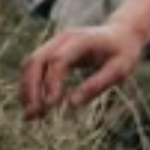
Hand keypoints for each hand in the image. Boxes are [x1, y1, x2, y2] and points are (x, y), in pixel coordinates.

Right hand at [19, 17, 148, 119]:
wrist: (121, 34)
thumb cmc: (122, 53)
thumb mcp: (119, 70)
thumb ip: (96, 85)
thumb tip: (72, 104)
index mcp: (81, 40)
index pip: (58, 59)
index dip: (52, 83)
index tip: (51, 106)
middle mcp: (62, 38)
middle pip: (36, 60)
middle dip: (31, 89)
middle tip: (33, 115)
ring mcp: (54, 43)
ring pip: (30, 64)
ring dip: (27, 90)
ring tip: (31, 116)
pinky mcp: (50, 51)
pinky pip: (33, 68)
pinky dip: (30, 87)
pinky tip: (34, 106)